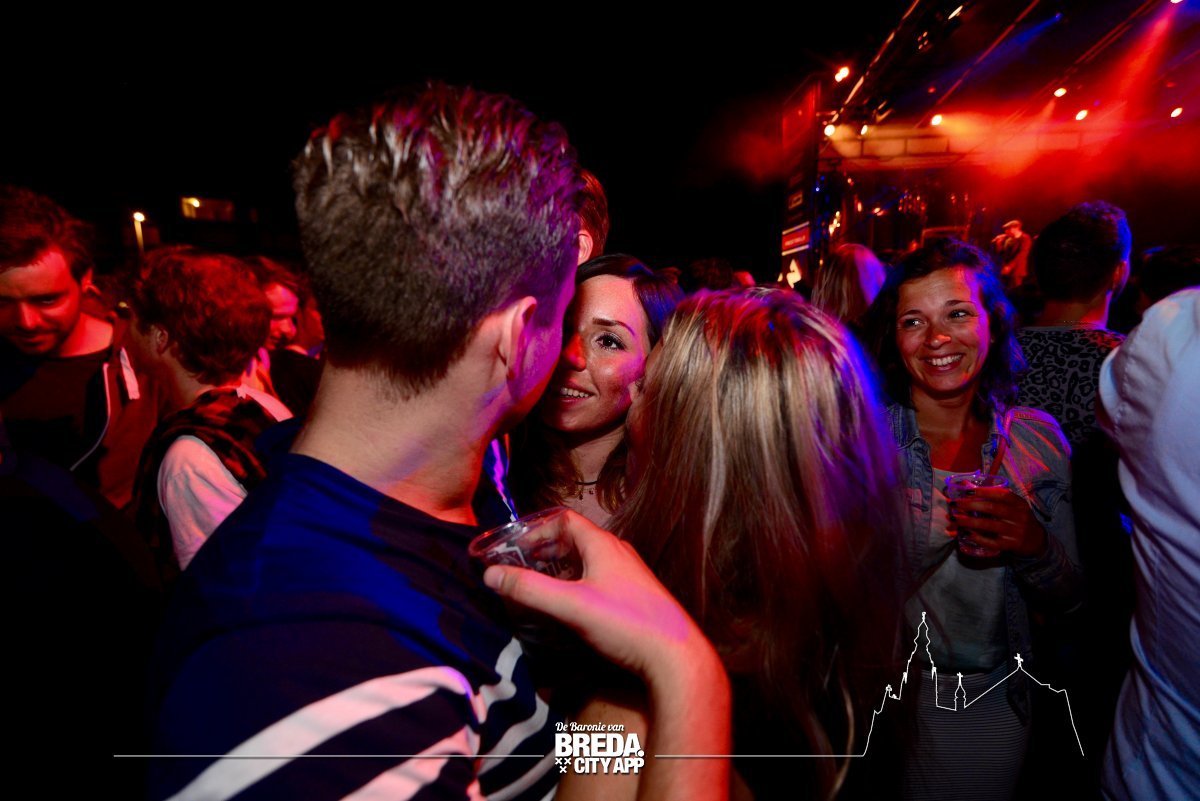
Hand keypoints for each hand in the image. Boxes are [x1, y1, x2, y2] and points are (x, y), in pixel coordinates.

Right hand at [483, 511, 718, 687]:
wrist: (675, 656)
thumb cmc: (626, 624)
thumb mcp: (571, 605)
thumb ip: (530, 589)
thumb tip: (491, 574)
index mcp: (603, 545)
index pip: (564, 519)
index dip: (536, 528)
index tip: (514, 546)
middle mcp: (618, 552)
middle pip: (575, 538)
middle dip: (545, 548)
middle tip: (521, 564)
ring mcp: (629, 574)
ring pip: (588, 559)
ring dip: (562, 566)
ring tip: (540, 584)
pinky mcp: (636, 595)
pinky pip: (600, 577)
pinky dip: (578, 581)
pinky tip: (571, 605)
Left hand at [949, 486, 1047, 557]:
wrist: (1037, 541)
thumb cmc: (1019, 520)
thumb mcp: (1015, 507)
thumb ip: (997, 500)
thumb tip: (969, 491)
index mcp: (1019, 504)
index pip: (1002, 495)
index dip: (984, 492)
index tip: (967, 491)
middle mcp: (1019, 516)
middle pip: (992, 508)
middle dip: (970, 505)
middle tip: (955, 504)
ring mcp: (1015, 532)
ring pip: (989, 525)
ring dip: (969, 521)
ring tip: (955, 519)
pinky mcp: (1011, 545)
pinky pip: (991, 541)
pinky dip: (977, 537)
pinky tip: (966, 533)